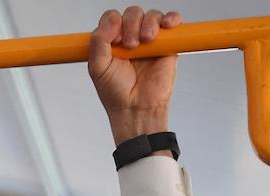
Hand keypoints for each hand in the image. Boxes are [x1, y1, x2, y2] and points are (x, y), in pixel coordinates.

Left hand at [88, 7, 182, 144]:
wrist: (136, 108)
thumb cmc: (116, 93)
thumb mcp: (97, 67)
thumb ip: (98, 40)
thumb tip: (114, 18)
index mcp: (112, 42)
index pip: (113, 18)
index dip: (114, 23)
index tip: (116, 40)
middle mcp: (131, 38)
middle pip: (133, 13)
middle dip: (131, 24)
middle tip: (130, 45)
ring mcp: (150, 41)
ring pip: (151, 15)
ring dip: (149, 23)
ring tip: (146, 41)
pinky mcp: (168, 45)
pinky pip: (172, 22)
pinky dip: (171, 18)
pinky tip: (167, 25)